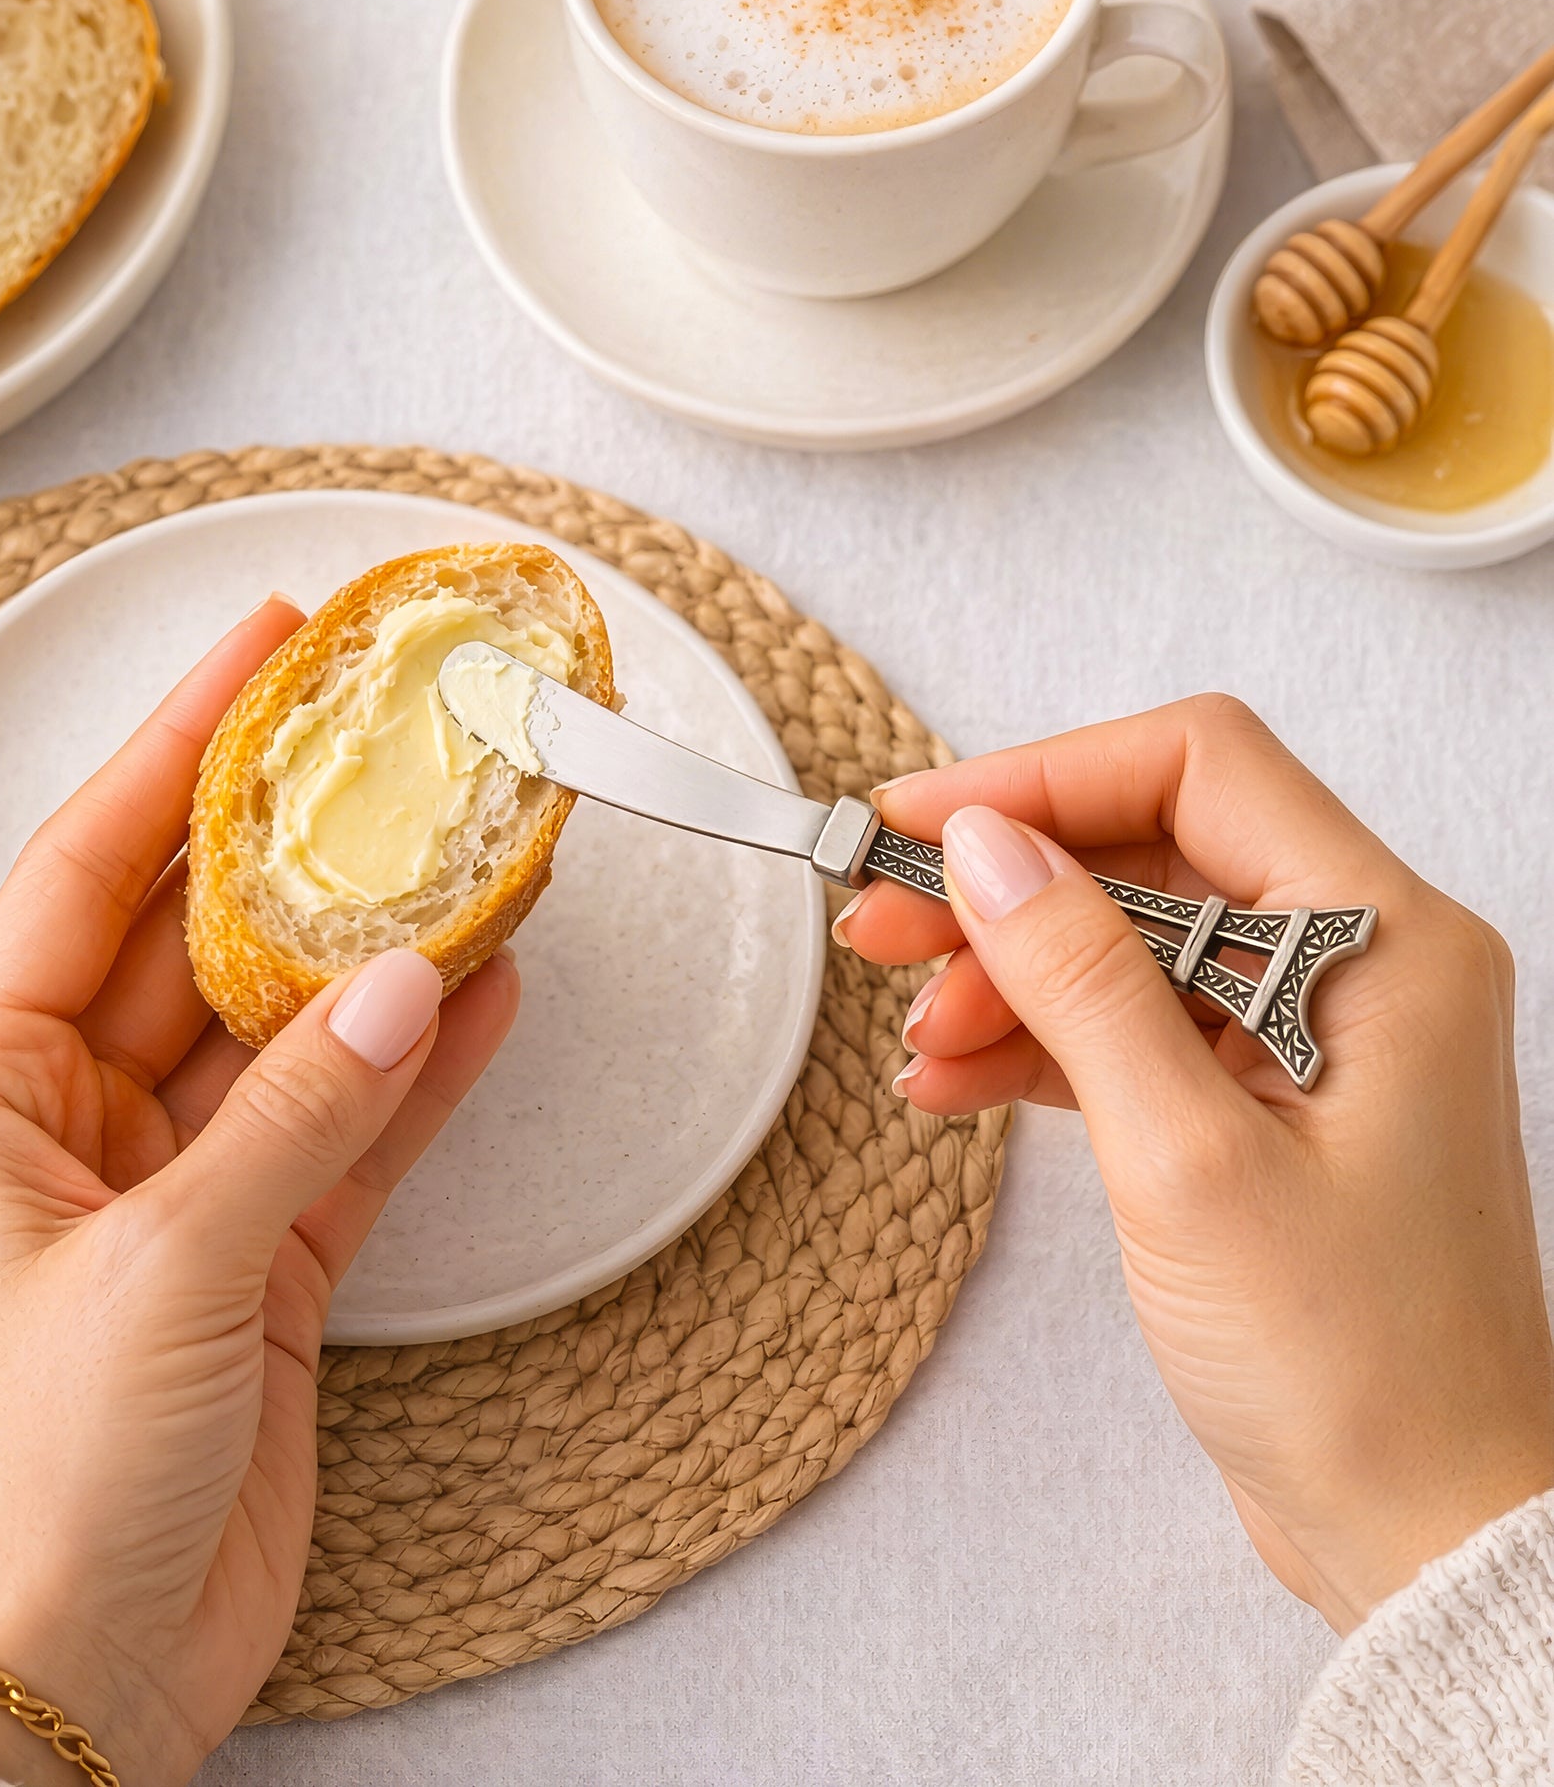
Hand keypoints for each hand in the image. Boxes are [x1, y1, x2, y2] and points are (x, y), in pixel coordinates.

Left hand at [0, 598, 520, 1786]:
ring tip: (472, 843)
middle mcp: (80, 1114)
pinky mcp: (264, 1255)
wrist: (83, 1672)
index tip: (258, 649)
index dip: (175, 745)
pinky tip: (488, 988)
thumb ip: (297, 1115)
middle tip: (389, 737)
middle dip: (297, 839)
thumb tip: (408, 979)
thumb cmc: (50, 1477)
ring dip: (380, 949)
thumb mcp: (167, 1268)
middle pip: (205, 934)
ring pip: (294, 1026)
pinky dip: (420, 1068)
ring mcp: (183, 1181)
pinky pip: (351, 1126)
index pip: (91, 868)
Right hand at [835, 694, 1553, 1633]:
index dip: (1045, 777)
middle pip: (1147, 852)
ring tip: (912, 1035)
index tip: (923, 822)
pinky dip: (1035, 1046)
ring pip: (1123, 940)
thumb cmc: (1359, 1368)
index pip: (1199, 768)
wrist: (1421, 1533)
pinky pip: (1126, 1027)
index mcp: (1384, 940)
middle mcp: (1355, 963)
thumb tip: (984, 847)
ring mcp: (1303, 1035)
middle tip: (881, 922)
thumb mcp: (1188, 1158)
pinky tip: (951, 1083)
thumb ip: (1081, 980)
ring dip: (1005, 974)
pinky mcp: (1255, 1103)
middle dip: (1005, 884)